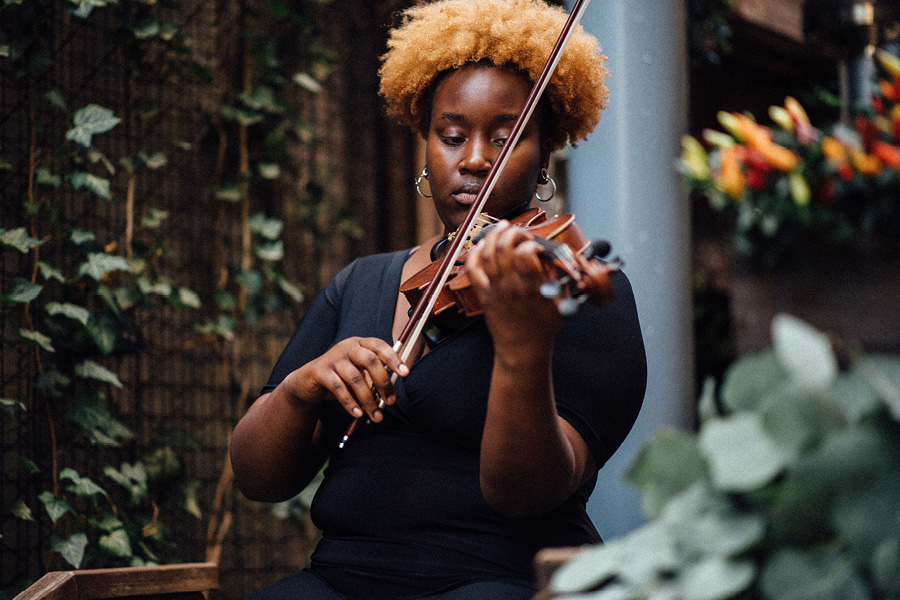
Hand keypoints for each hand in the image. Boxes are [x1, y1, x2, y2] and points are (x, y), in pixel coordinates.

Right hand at [284, 337, 407, 421]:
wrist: (307, 382)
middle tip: (391, 401)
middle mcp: (347, 347)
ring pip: (355, 378)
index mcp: (360, 344)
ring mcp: (333, 358)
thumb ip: (373, 380)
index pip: (379, 346)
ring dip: (368, 400)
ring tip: (376, 415)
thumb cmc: (340, 378)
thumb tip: (390, 396)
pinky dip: (350, 403)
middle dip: (383, 382)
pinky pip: (338, 388)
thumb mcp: (359, 374)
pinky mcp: (320, 371)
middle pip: (370, 360)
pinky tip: (357, 414)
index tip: (405, 373)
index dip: (393, 358)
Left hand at [463, 221, 563, 351]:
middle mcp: (511, 286)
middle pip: (503, 248)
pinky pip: (473, 270)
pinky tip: (480, 245)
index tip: (536, 245)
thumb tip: (554, 255)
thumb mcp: (561, 301)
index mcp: (532, 286)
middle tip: (519, 232)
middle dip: (512, 233)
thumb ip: (558, 276)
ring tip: (502, 227)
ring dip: (493, 236)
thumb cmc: (544, 327)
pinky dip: (474, 254)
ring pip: (487, 254)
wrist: (523, 349)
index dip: (530, 243)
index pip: (525, 253)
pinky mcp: (484, 295)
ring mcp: (495, 290)